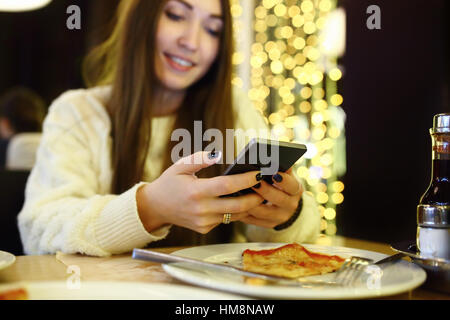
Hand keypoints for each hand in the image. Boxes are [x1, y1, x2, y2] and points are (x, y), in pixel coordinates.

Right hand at [137, 151, 263, 233]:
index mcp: (196, 191)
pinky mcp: (204, 229)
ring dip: (248, 205)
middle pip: (237, 205)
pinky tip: (241, 201)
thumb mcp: (181, 166)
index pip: (228, 186)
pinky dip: (234, 211)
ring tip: (259, 193)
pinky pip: (225, 220)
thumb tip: (219, 155)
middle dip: (256, 197)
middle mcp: (201, 209)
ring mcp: (203, 222)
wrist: (155, 207)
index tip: (259, 173)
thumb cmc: (170, 182)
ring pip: (234, 215)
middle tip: (266, 187)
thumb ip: (200, 158)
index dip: (246, 180)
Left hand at [240, 168, 303, 227]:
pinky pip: (254, 220)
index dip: (284, 180)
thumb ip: (280, 168)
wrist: (285, 206)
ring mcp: (279, 217)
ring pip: (263, 212)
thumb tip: (271, 156)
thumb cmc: (281, 184)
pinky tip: (235, 203)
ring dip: (251, 202)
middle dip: (265, 190)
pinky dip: (244, 212)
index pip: (292, 186)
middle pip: (277, 199)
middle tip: (253, 182)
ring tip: (240, 192)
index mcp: (295, 190)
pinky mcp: (268, 224)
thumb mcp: (286, 176)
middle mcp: (290, 205)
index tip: (274, 173)